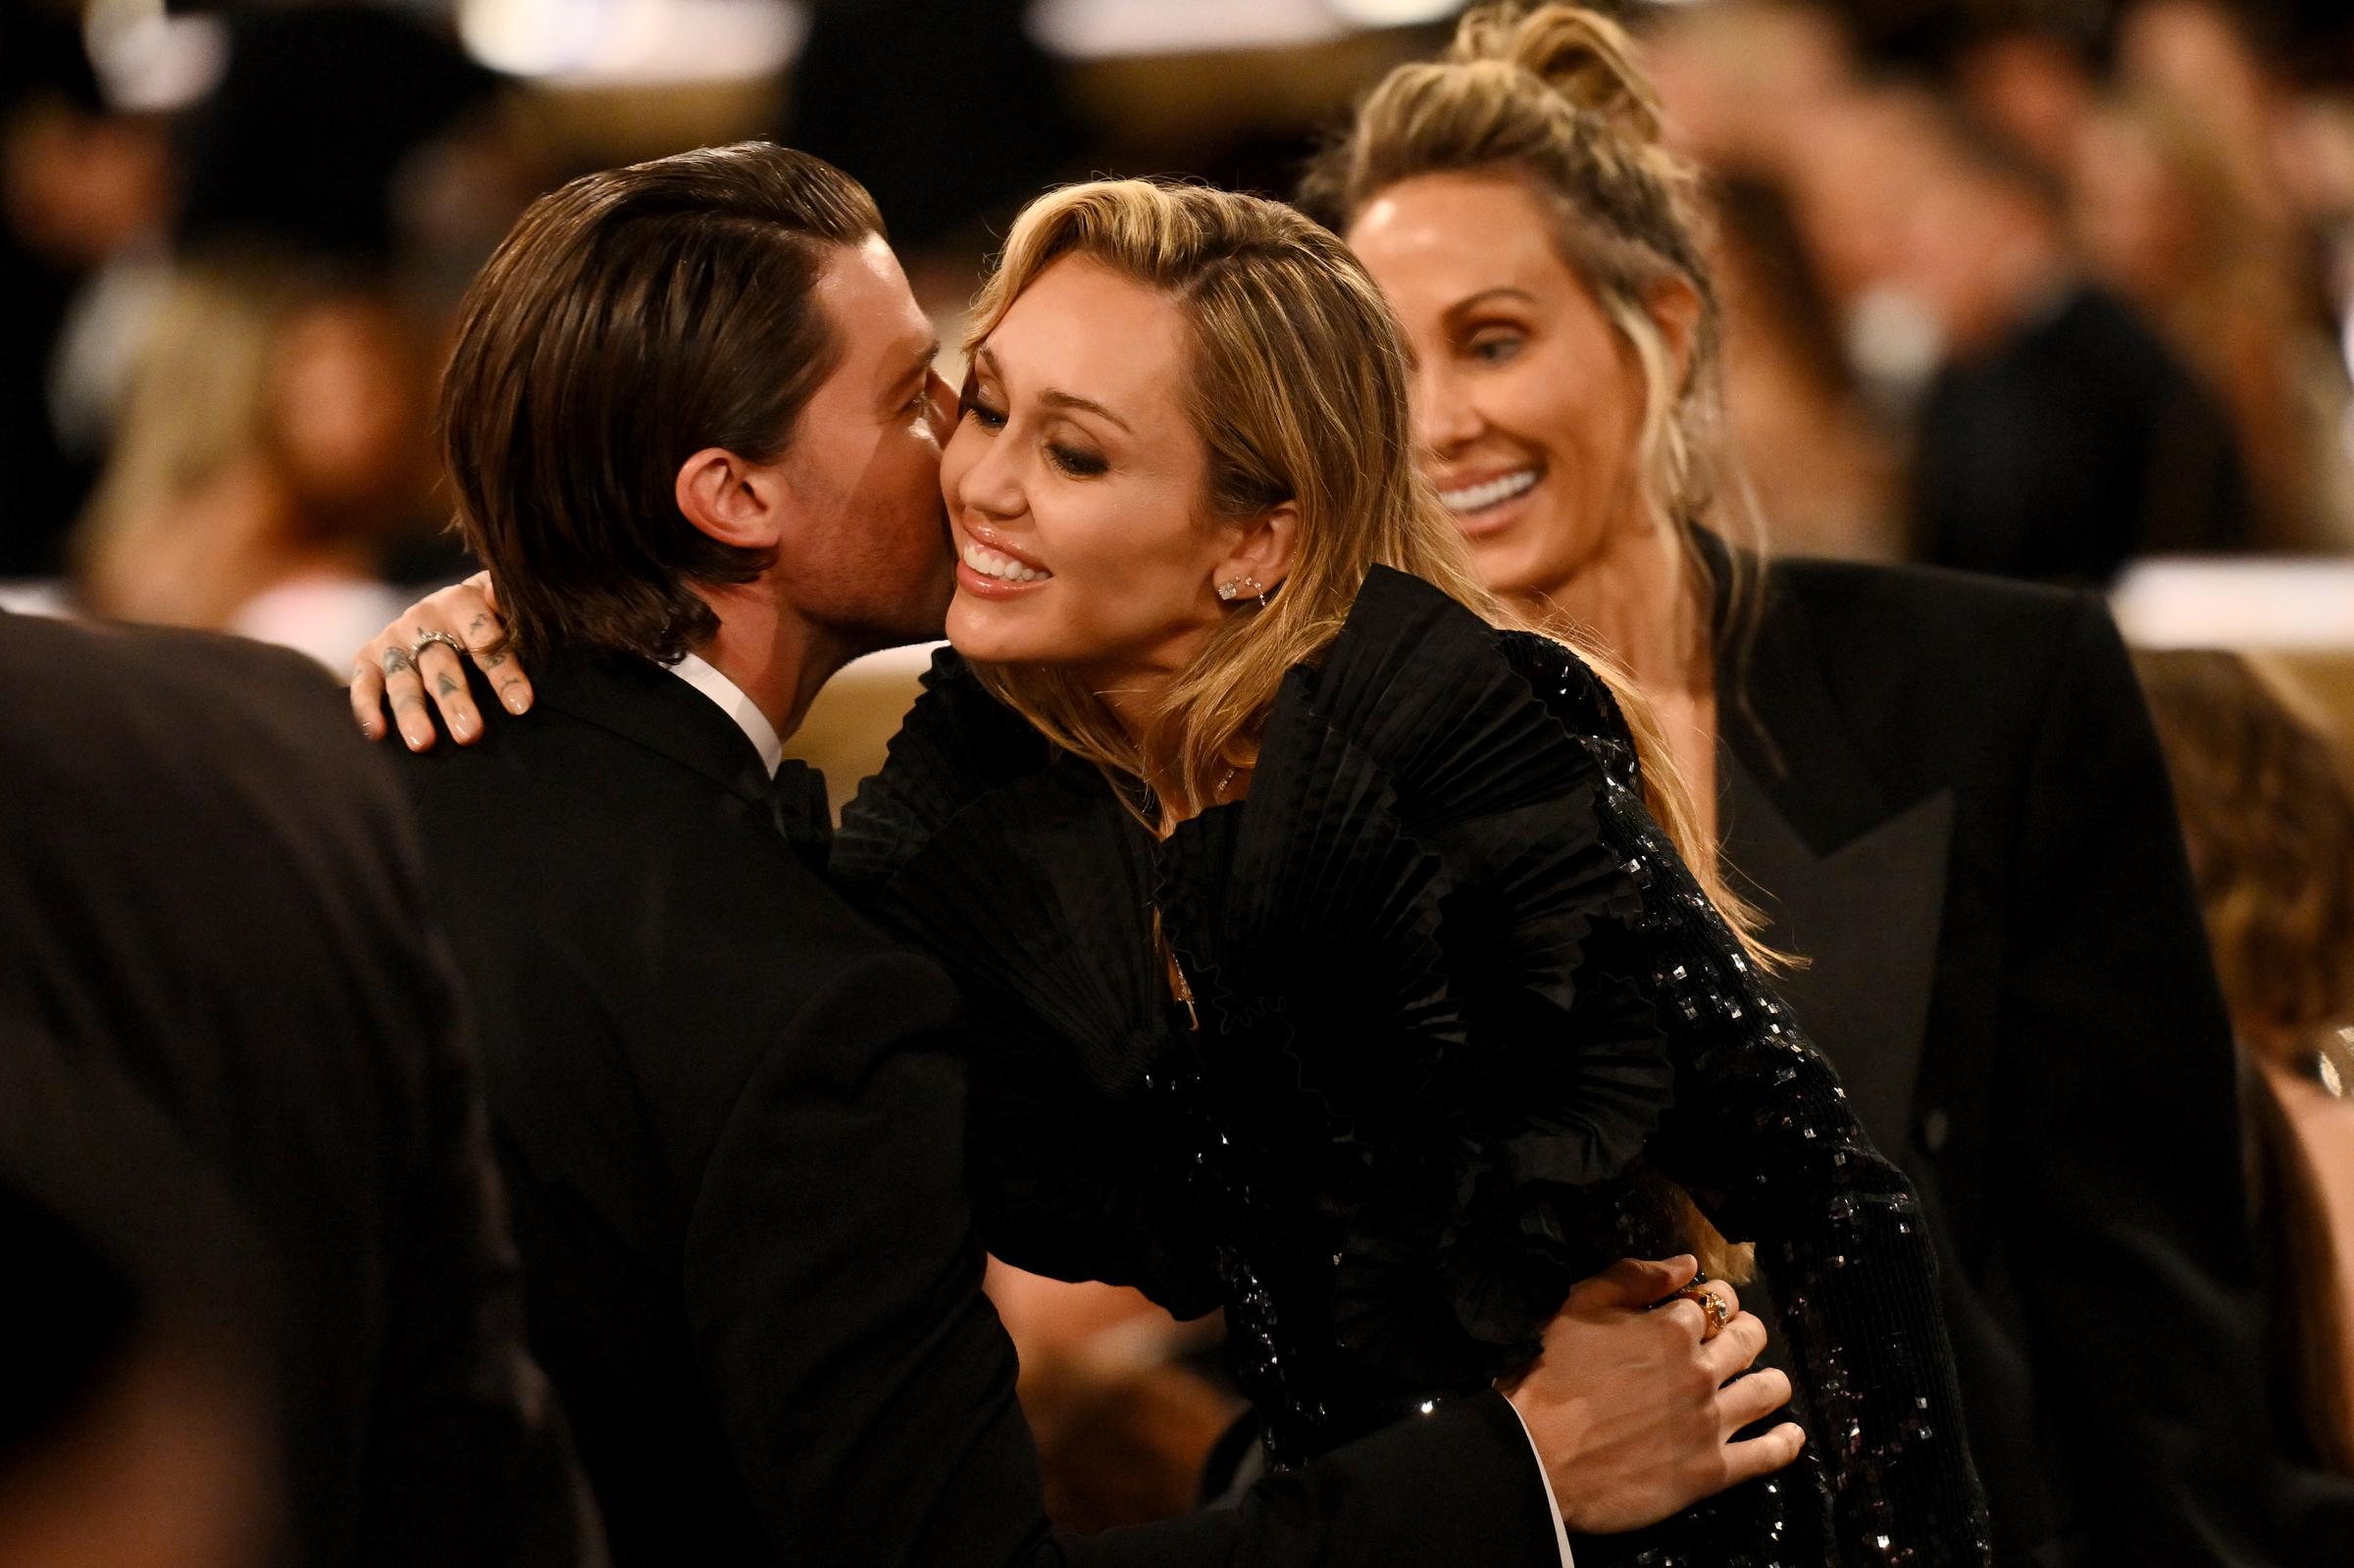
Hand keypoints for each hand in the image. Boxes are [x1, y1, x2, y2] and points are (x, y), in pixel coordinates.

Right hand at [348, 573, 530, 749]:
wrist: (446, 606)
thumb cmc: (487, 613)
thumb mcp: (503, 601)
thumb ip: (508, 601)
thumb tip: (496, 594)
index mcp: (461, 602)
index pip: (485, 640)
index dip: (504, 672)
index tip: (521, 706)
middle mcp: (423, 618)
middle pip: (441, 665)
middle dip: (455, 700)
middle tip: (470, 734)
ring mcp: (394, 638)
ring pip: (403, 679)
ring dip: (412, 711)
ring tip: (424, 743)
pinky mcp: (369, 656)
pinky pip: (364, 683)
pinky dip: (366, 706)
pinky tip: (376, 733)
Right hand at [1505, 1255, 1803, 1534]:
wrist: (1538, 1456)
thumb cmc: (1550, 1376)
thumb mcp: (1578, 1306)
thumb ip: (1634, 1276)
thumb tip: (1687, 1263)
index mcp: (1672, 1328)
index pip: (1715, 1299)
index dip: (1712, 1300)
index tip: (1703, 1309)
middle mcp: (1702, 1369)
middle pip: (1751, 1338)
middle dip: (1746, 1331)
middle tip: (1733, 1340)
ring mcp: (1712, 1421)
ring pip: (1770, 1390)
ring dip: (1772, 1380)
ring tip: (1763, 1382)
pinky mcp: (1712, 1471)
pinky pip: (1769, 1454)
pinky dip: (1786, 1442)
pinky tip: (1790, 1433)